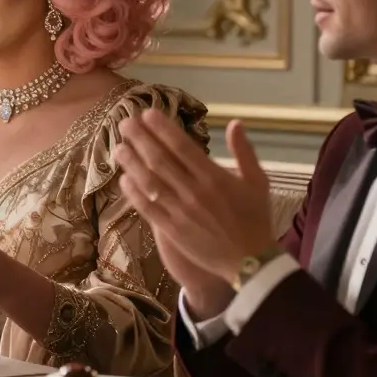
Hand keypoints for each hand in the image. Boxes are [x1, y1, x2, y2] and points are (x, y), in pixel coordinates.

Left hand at [112, 110, 276, 285]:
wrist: (251, 262)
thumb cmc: (255, 219)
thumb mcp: (258, 182)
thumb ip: (245, 152)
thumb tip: (235, 122)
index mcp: (214, 177)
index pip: (182, 147)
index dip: (162, 129)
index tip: (147, 114)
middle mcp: (194, 191)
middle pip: (160, 160)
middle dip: (140, 139)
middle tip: (124, 123)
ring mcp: (180, 211)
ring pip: (149, 182)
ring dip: (131, 163)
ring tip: (118, 147)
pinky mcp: (171, 230)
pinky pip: (148, 208)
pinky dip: (134, 193)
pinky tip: (124, 180)